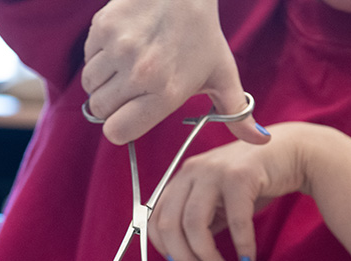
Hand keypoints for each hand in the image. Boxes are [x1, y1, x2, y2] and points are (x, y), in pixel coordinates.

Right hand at [81, 0, 267, 145]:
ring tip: (126, 65)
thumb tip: (262, 141)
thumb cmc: (202, 35)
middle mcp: (140, 74)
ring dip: (103, 81)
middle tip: (131, 86)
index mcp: (166, 93)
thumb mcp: (223, 75)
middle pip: (100, 110)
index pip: (117, 132)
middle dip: (111, 103)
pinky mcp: (103, 29)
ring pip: (90, 85)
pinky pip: (88, 59)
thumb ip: (236, 114)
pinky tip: (121, 46)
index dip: (119, 127)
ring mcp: (119, 50)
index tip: (128, 115)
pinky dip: (98, 57)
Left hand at [148, 121, 309, 260]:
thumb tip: (183, 254)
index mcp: (182, 178)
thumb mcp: (218, 201)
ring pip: (194, 224)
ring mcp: (214, 171)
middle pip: (170, 224)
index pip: (156, 217)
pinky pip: (235, 221)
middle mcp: (192, 171)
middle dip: (183, 259)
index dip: (163, 248)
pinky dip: (241, 245)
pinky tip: (247, 259)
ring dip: (206, 256)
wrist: (293, 151)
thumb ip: (200, 222)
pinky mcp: (240, 175)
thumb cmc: (254, 180)